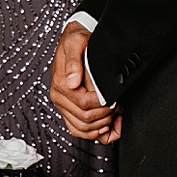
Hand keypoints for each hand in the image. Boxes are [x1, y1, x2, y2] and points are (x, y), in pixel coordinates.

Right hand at [49, 23, 118, 141]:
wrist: (72, 42)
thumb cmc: (75, 42)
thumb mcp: (76, 43)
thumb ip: (74, 62)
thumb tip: (72, 81)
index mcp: (60, 84)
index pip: (84, 105)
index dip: (103, 105)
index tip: (114, 98)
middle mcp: (59, 98)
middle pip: (85, 120)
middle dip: (105, 115)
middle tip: (117, 105)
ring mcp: (63, 106)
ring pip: (82, 130)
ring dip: (101, 126)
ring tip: (114, 115)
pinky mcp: (68, 111)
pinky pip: (79, 131)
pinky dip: (94, 134)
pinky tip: (108, 127)